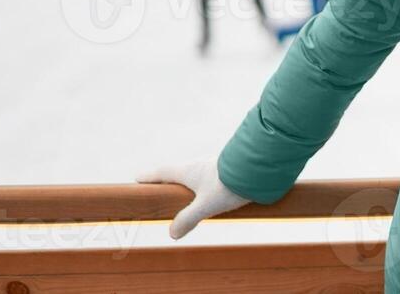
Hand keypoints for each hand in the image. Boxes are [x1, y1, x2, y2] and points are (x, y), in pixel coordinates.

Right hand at [136, 159, 250, 238]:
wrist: (261, 165)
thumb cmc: (231, 183)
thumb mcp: (206, 205)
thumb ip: (188, 219)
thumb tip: (172, 233)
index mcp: (188, 171)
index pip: (162, 172)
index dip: (149, 177)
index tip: (137, 179)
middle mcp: (200, 165)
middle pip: (179, 172)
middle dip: (169, 179)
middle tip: (160, 184)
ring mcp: (216, 166)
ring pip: (198, 174)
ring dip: (190, 182)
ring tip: (188, 192)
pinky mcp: (231, 170)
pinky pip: (214, 176)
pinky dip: (208, 184)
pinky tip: (215, 190)